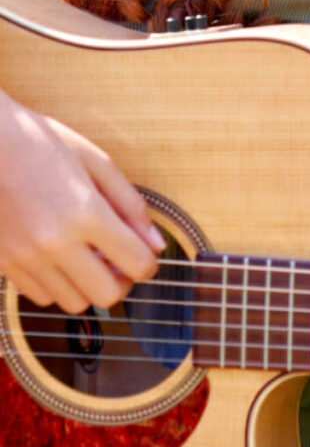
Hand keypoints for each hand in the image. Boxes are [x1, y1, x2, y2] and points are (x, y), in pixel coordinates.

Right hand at [0, 89, 166, 313]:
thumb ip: (132, 206)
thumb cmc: (39, 144)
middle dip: (122, 282)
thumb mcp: (96, 163)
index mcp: (86, 213)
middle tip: (117, 261)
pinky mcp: (3, 263)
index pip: (138, 265)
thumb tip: (157, 245)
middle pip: (108, 296)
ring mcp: (26, 256)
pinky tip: (59, 259)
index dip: (149, 263)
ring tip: (86, 258)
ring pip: (75, 303)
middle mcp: (55, 242)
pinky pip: (42, 296)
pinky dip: (58, 285)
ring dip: (89, 286)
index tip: (143, 253)